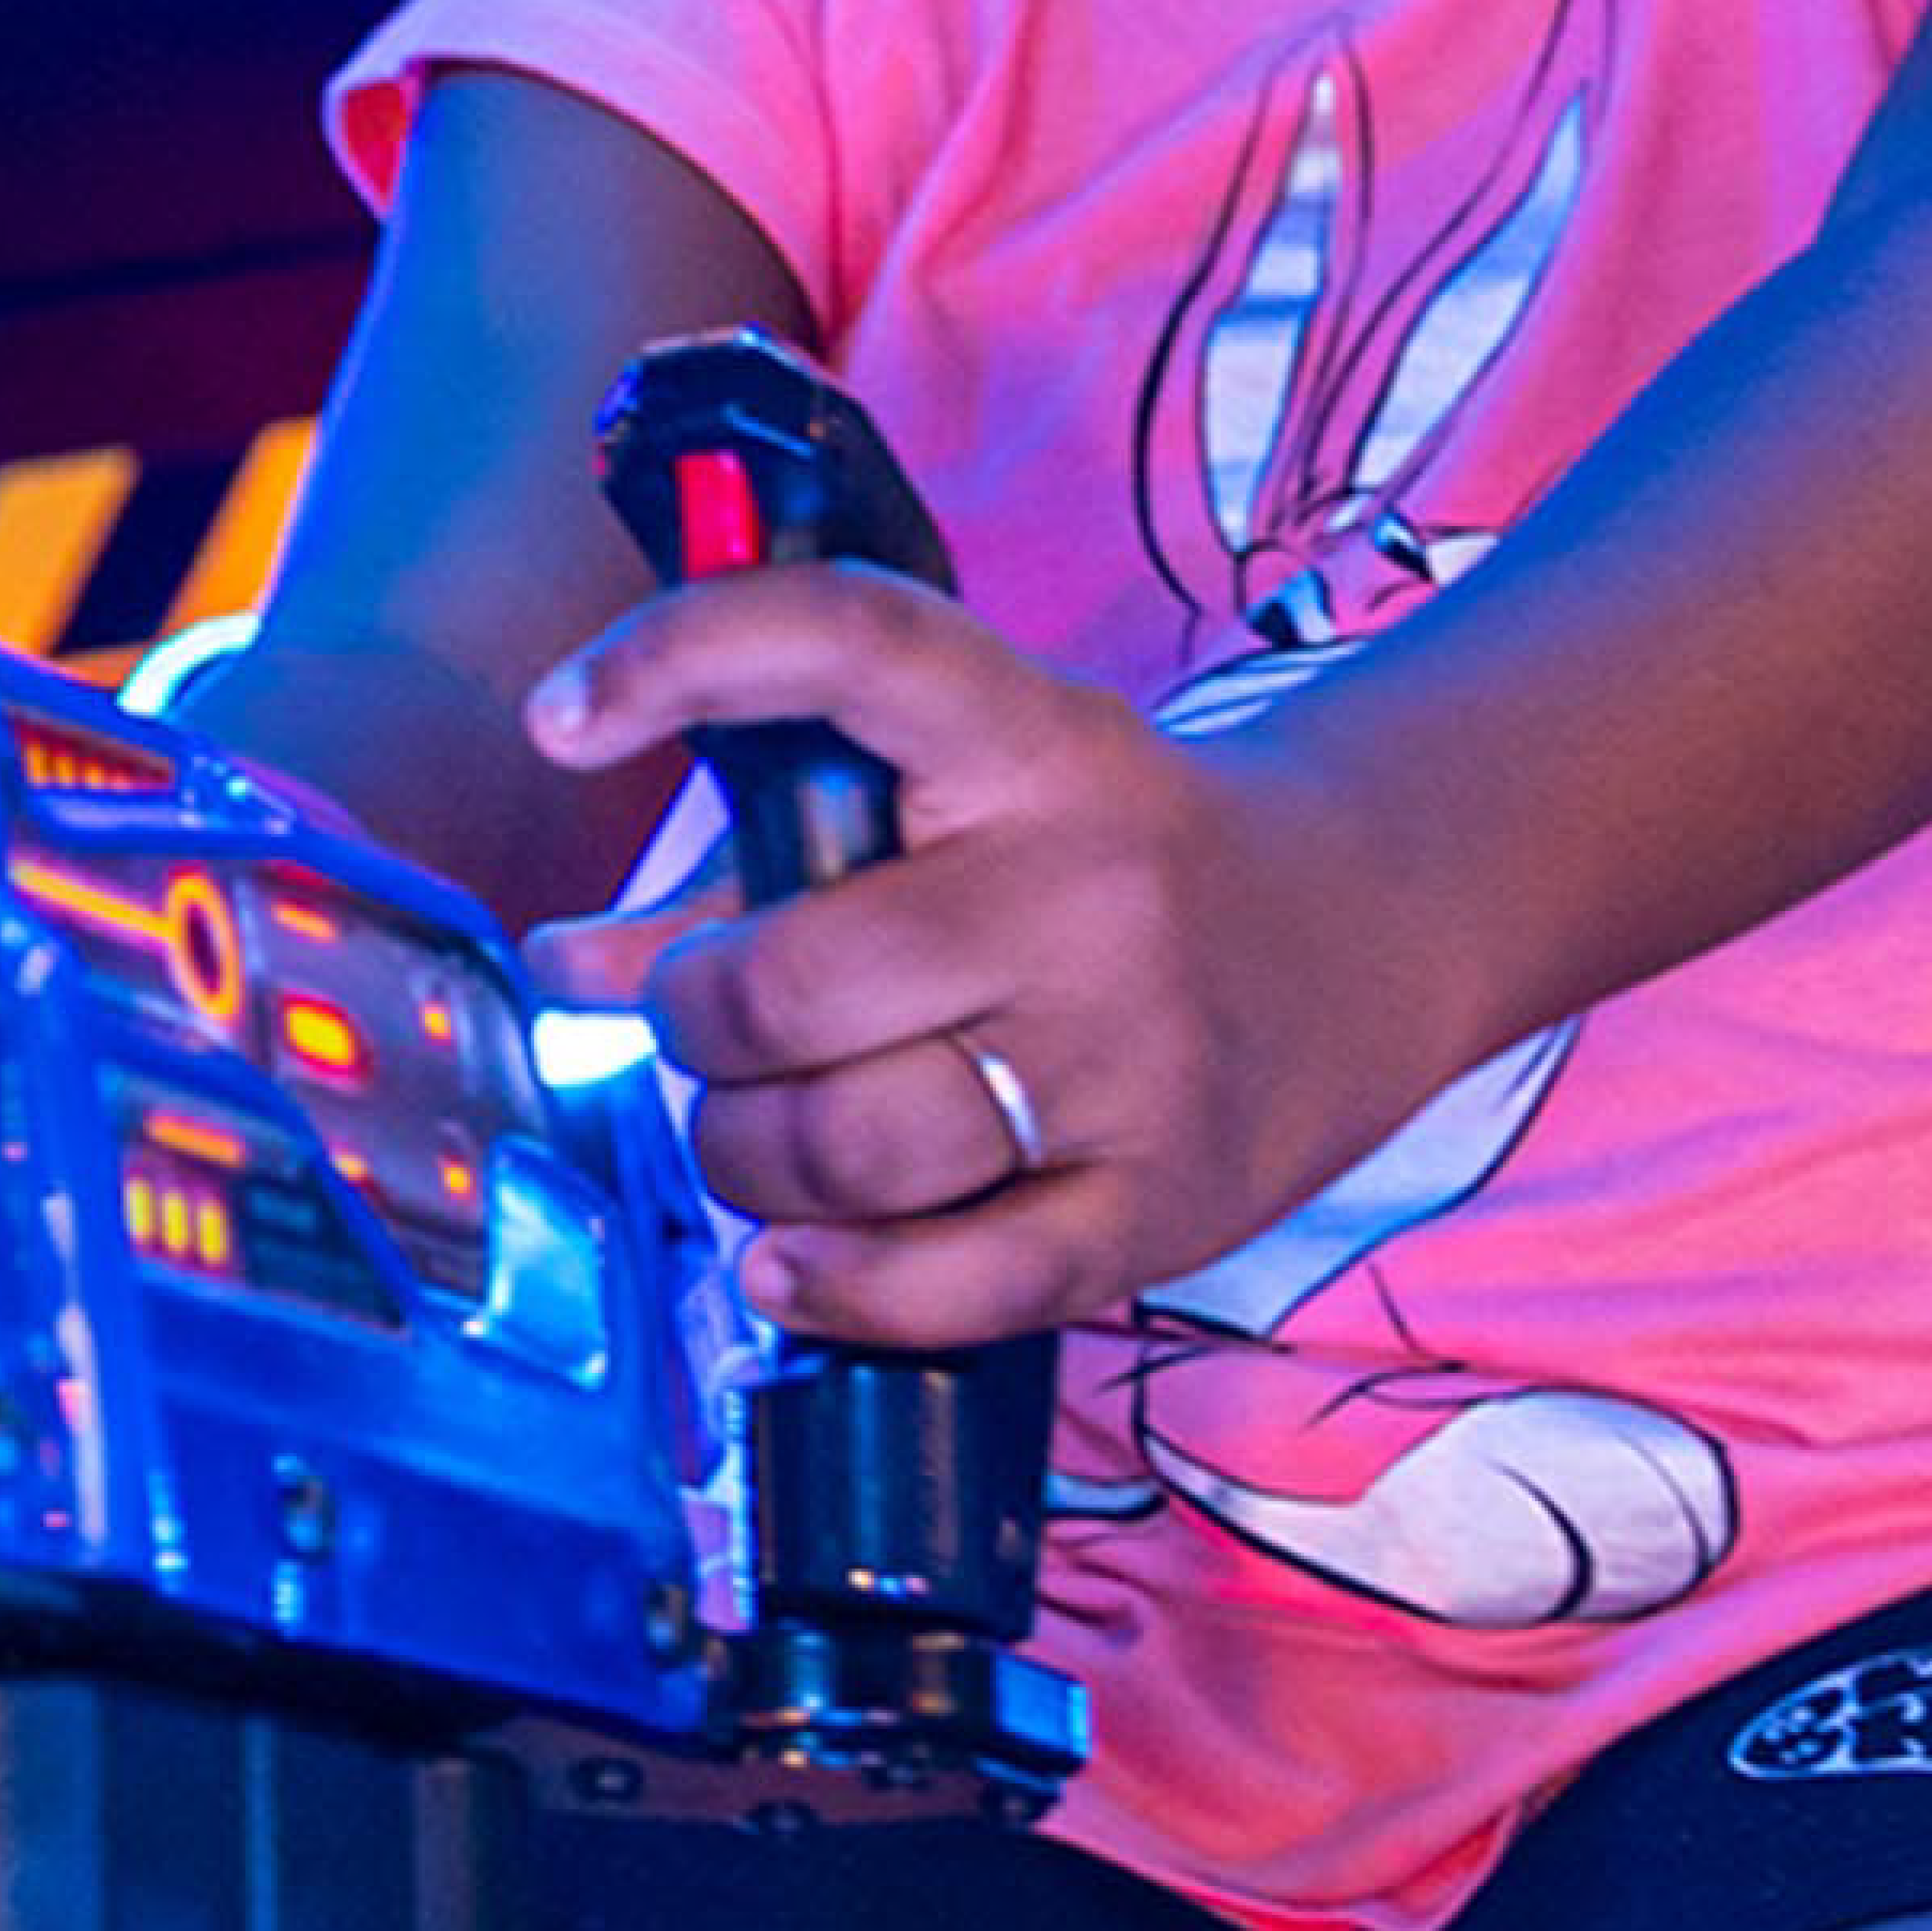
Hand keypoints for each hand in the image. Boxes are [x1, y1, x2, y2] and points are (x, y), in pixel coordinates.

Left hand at [518, 569, 1467, 1355]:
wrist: (1373, 928)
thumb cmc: (1104, 856)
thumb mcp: (952, 798)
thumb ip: (752, 864)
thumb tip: (564, 971)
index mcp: (1030, 741)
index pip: (848, 644)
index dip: (683, 656)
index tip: (558, 715)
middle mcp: (1088, 891)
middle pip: (786, 986)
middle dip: (694, 1023)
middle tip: (711, 1026)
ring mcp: (1134, 1059)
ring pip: (844, 1146)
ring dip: (745, 1158)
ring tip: (760, 1134)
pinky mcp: (1164, 1204)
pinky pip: (953, 1284)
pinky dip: (835, 1286)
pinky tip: (787, 1262)